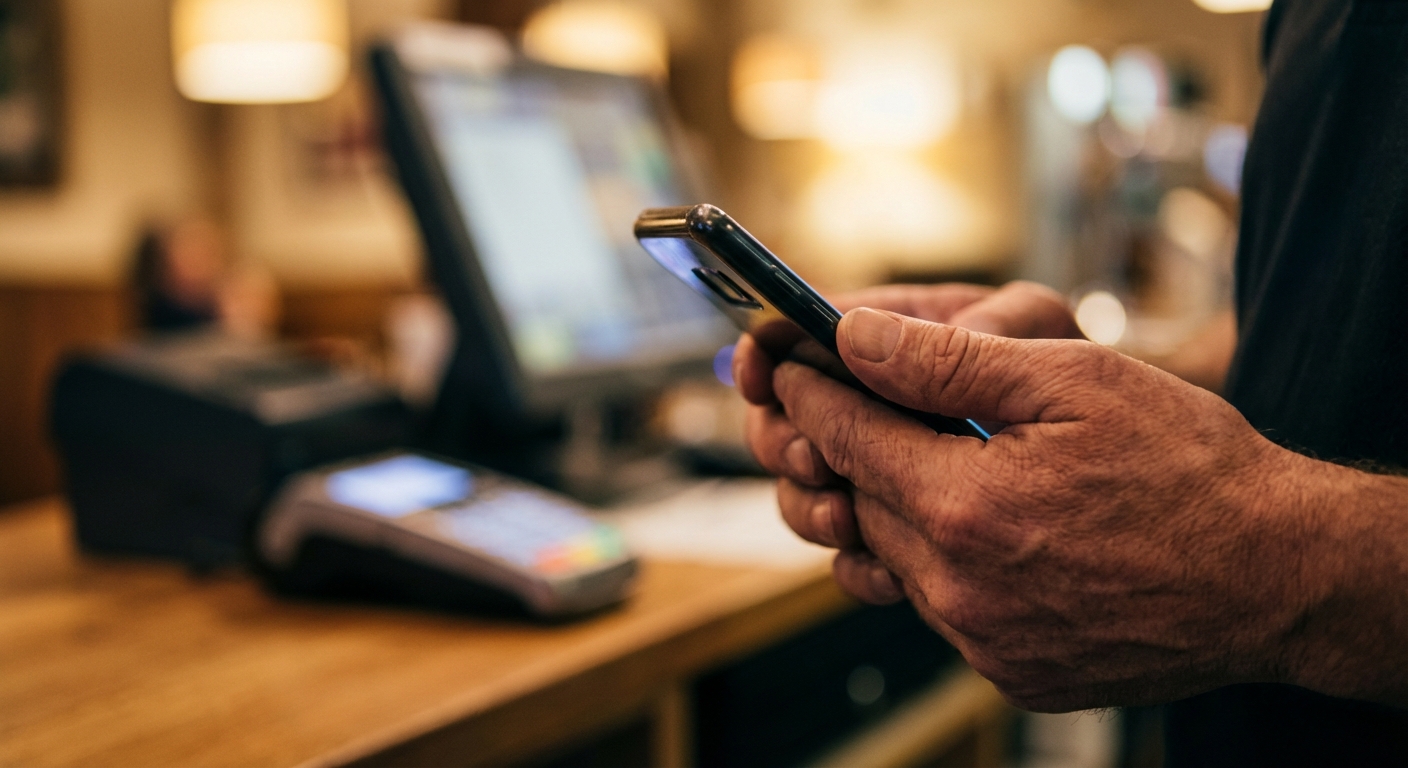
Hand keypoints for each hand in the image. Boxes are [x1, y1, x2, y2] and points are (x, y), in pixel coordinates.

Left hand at [763, 306, 1351, 710]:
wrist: (1275, 576)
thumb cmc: (1188, 469)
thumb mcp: (1072, 381)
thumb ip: (948, 362)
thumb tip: (856, 337)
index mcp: (966, 507)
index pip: (847, 438)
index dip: (812, 394)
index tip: (790, 368)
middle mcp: (961, 588)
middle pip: (861, 502)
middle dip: (849, 449)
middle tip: (853, 405)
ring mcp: (986, 641)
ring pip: (896, 559)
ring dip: (896, 508)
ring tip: (926, 461)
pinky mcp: (1014, 672)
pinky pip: (943, 610)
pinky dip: (942, 564)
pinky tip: (980, 527)